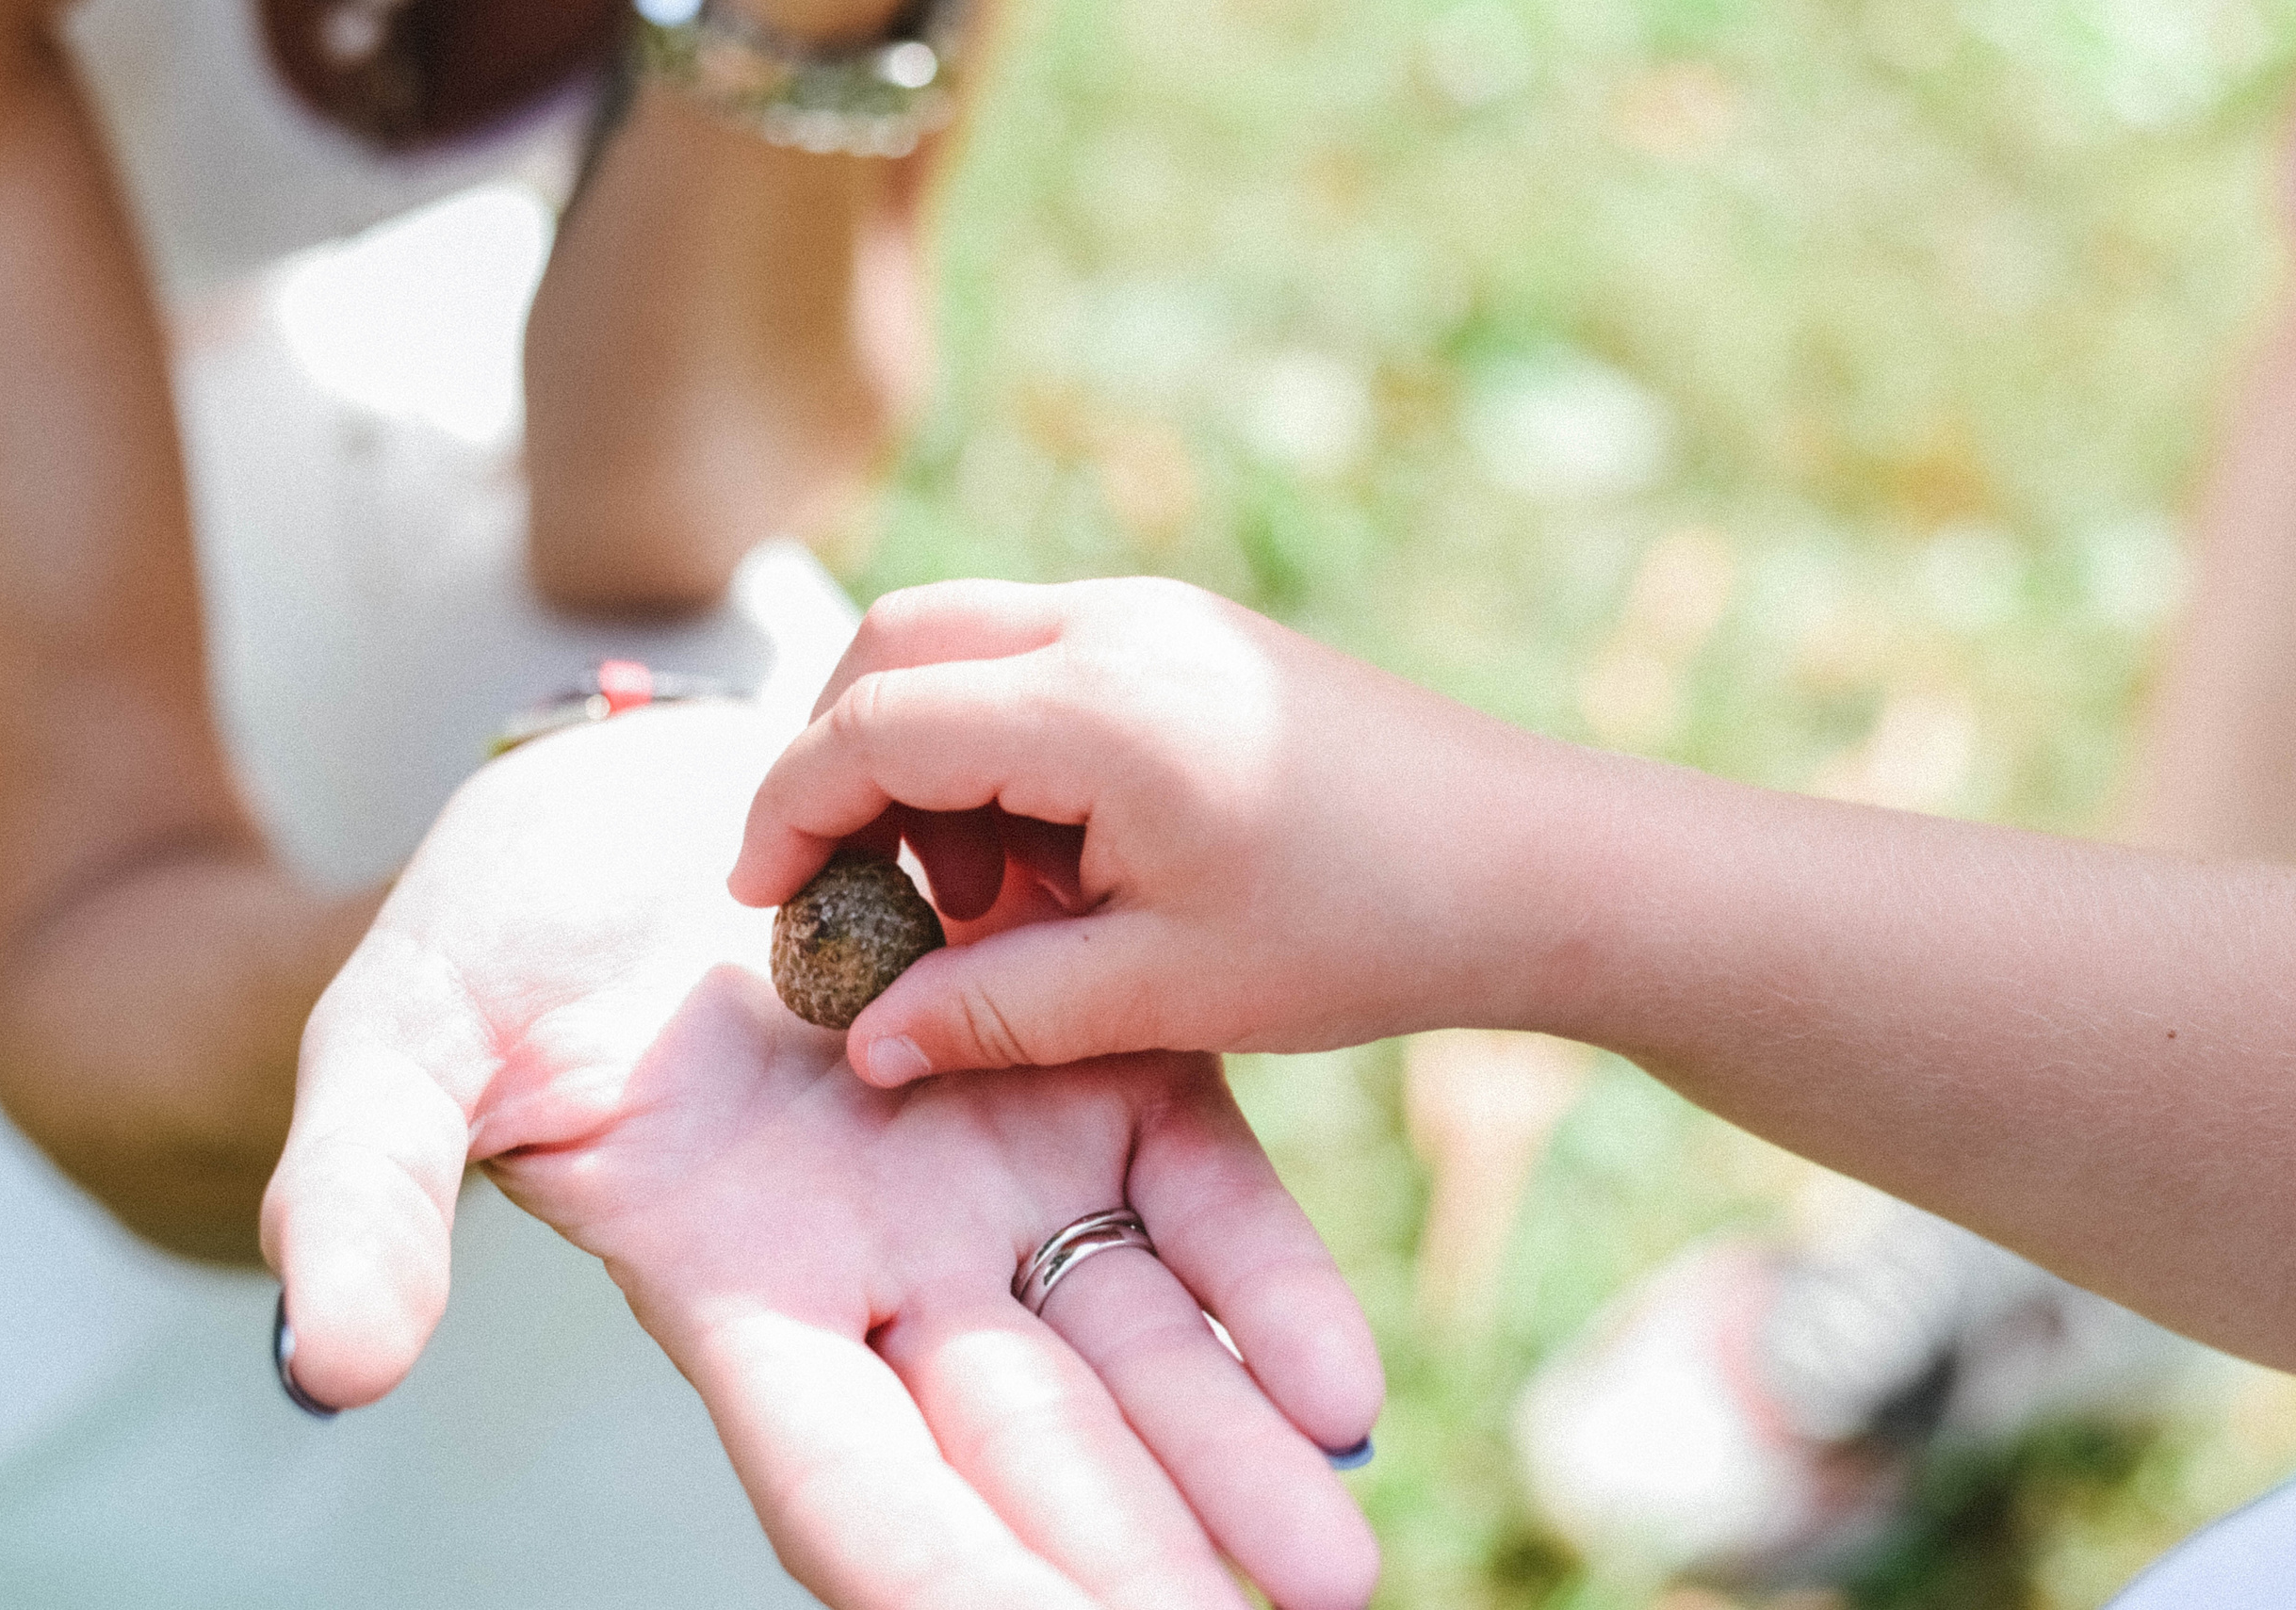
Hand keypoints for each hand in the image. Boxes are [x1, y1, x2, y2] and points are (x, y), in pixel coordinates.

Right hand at [261, 697, 1382, 1608]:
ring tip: (1329, 1567)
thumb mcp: (400, 1052)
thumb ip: (370, 1193)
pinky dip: (1262, 1286)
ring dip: (1231, 1456)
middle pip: (1020, 1443)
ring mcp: (995, 1170)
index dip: (929, 1570)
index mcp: (737, 1288)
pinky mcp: (1082, 1066)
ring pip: (1130, 1342)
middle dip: (1124, 1554)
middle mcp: (886, 1263)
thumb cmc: (496, 938)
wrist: (645, 802)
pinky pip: (1190, 1191)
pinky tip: (1341, 1388)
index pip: (839, 1474)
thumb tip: (332, 1366)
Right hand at [730, 577, 1598, 1083]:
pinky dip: (999, 743)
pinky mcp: (1191, 633)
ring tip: (987, 906)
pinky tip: (1055, 860)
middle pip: (897, 643)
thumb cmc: (1367, 929)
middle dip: (838, 759)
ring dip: (926, 756)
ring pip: (965, 643)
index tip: (759, 903)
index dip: (789, 812)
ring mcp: (1158, 615)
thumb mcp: (1164, 991)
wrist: (1537, 862)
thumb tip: (862, 1041)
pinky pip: (1040, 660)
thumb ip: (995, 1010)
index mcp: (1098, 708)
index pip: (873, 724)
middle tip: (846, 890)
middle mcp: (1116, 626)